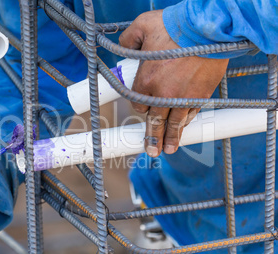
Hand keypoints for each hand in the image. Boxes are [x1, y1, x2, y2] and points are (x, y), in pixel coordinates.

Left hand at [119, 10, 228, 156]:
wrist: (207, 28)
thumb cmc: (173, 25)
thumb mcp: (142, 26)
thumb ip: (128, 39)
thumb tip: (123, 44)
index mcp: (145, 81)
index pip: (138, 105)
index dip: (140, 106)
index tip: (142, 107)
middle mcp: (162, 94)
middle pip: (155, 121)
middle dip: (152, 138)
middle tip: (151, 151)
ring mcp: (183, 97)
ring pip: (174, 123)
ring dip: (171, 138)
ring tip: (167, 149)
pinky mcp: (201, 95)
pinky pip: (191, 113)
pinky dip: (187, 121)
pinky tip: (184, 127)